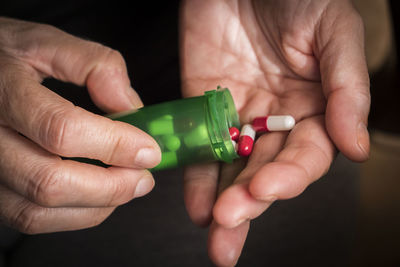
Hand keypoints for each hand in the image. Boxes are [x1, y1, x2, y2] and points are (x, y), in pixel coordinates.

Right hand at [0, 17, 160, 233]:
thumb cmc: (5, 58)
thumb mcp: (46, 42)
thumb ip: (95, 66)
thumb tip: (131, 106)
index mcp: (2, 92)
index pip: (61, 129)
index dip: (113, 145)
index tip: (148, 149)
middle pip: (50, 182)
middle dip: (110, 187)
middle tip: (144, 177)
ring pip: (39, 210)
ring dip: (96, 206)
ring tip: (128, 187)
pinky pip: (30, 218)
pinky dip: (74, 215)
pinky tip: (100, 197)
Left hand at [180, 0, 369, 265]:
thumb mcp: (333, 33)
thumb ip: (346, 89)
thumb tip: (356, 147)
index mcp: (312, 109)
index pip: (305, 156)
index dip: (287, 176)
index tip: (267, 188)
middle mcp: (275, 120)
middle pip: (265, 171)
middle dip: (250, 200)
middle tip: (230, 222)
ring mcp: (237, 117)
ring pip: (231, 169)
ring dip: (223, 202)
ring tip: (215, 230)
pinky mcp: (204, 107)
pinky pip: (199, 146)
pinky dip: (196, 175)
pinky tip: (196, 205)